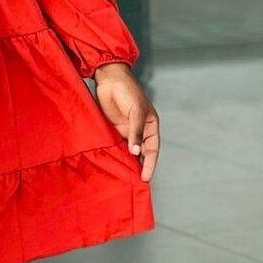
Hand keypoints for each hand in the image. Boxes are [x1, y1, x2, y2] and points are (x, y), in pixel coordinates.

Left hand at [92, 62, 159, 182]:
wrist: (109, 78)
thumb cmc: (127, 91)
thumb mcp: (136, 111)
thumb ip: (135, 132)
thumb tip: (135, 152)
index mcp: (150, 125)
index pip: (152, 149)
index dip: (150, 164)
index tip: (146, 178)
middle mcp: (139, 130)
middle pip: (142, 152)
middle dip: (140, 166)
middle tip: (136, 183)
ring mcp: (126, 130)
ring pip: (129, 150)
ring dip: (127, 162)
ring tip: (124, 178)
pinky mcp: (113, 128)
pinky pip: (116, 144)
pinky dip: (116, 154)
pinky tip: (113, 164)